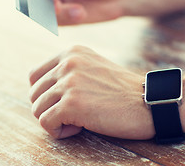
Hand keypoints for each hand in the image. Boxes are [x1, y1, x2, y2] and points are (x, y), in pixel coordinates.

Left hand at [28, 45, 154, 139]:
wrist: (150, 102)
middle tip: (74, 113)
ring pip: (37, 109)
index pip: (35, 75)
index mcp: (72, 52)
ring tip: (79, 120)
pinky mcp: (71, 103)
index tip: (66, 102)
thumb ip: (70, 72)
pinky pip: (46, 123)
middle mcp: (68, 62)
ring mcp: (69, 82)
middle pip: (34, 93)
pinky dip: (59, 131)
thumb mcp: (95, 68)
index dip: (45, 94)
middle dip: (50, 108)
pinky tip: (80, 128)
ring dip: (55, 120)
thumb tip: (42, 90)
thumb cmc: (123, 92)